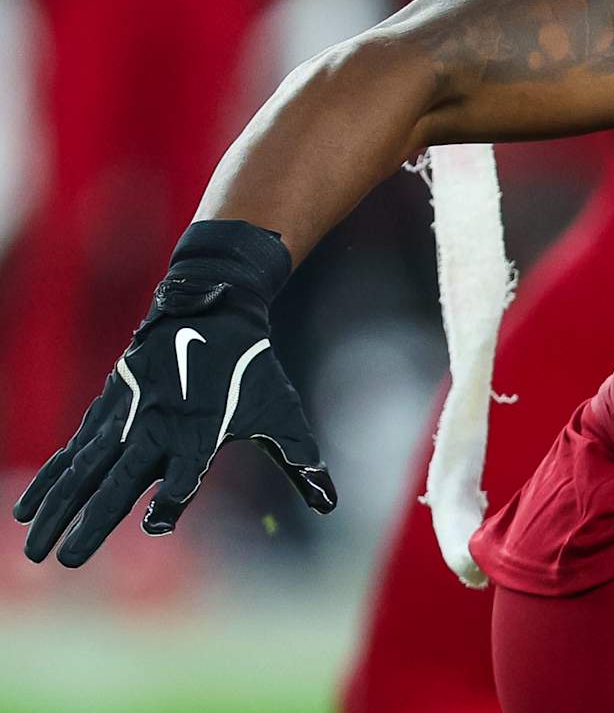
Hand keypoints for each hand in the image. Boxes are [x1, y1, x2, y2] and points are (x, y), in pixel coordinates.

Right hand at [13, 223, 333, 566]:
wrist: (212, 307)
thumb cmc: (252, 369)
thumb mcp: (281, 411)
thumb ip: (301, 459)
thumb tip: (329, 502)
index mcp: (200, 428)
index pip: (184, 471)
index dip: (174, 496)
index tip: (159, 522)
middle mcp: (157, 424)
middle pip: (119, 479)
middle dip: (93, 520)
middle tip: (69, 561)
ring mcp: (126, 416)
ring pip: (84, 470)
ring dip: (58, 510)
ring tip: (34, 551)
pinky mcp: (107, 409)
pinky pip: (72, 452)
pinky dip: (49, 480)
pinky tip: (25, 511)